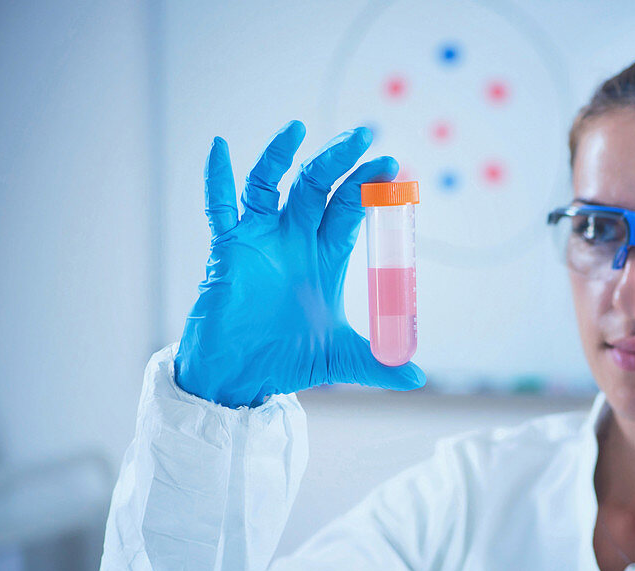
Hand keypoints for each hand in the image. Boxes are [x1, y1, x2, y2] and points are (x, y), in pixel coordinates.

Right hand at [174, 121, 425, 407]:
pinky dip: (217, 179)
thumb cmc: (288, 360)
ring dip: (281, 156)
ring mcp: (260, 238)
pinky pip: (219, 208)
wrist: (240, 376)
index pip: (350, 208)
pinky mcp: (227, 249)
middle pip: (317, 186)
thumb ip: (378, 364)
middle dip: (338, 160)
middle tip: (363, 134)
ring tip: (297, 128)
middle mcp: (295, 238)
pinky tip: (219, 148)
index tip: (391, 165)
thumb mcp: (340, 359)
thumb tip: (417, 378)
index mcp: (326, 255)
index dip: (368, 187)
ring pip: (270, 185)